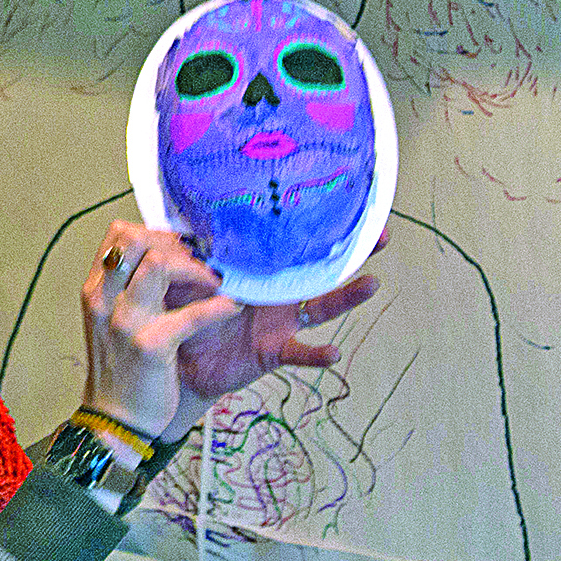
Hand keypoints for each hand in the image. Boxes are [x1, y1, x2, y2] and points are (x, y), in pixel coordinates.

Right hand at [79, 221, 241, 437]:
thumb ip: (129, 288)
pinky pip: (192, 314)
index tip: (182, 247)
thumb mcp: (113, 321)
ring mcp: (125, 322)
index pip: (119, 234)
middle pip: (137, 239)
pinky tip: (232, 307)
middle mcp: (104, 299)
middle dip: (177, 244)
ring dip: (198, 268)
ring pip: (160, 264)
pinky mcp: (151, 346)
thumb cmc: (122, 369)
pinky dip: (218, 307)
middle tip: (202, 262)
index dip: (156, 232)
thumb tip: (167, 256)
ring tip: (217, 281)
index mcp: (95, 290)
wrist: (115, 421)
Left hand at [156, 228, 389, 441]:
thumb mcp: (184, 277)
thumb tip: (180, 226)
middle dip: (352, 253)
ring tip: (371, 284)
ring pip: (321, 306)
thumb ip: (187, 255)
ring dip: (347, 297)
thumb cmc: (184, 312)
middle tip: (381, 235)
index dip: (316, 227)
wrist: (178, 358)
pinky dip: (316, 355)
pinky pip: (300, 353)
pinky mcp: (274, 350)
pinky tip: (333, 352)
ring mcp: (281, 322)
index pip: (291, 244)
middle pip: (321, 269)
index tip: (342, 202)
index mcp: (259, 269)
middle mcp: (278, 292)